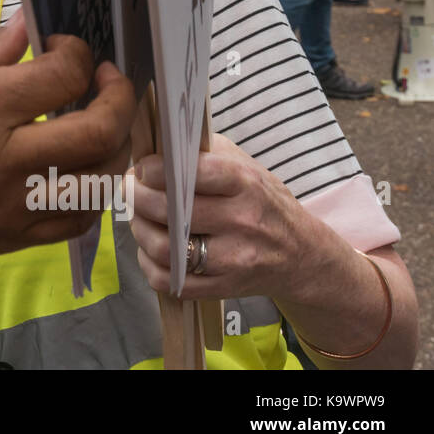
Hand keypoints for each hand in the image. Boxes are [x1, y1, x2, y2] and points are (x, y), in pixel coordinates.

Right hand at [0, 18, 136, 368]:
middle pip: (99, 130)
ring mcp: (11, 206)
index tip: (62, 46)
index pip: (62, 75)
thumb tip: (22, 29)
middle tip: (104, 78)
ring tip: (96, 122)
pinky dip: (90, 192)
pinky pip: (75, 221)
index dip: (76, 52)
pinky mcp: (8, 239)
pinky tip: (75, 171)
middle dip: (117, 96)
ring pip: (100, 181)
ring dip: (112, 145)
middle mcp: (4, 162)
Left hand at [127, 132, 308, 298]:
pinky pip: (169, 280)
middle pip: (170, 211)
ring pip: (165, 247)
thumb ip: (205, 153)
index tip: (144, 168)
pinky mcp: (223, 288)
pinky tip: (151, 248)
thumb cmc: (263, 202)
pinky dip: (149, 264)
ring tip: (139, 217)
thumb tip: (157, 145)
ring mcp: (233, 259)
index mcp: (246, 184)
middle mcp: (242, 221)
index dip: (158, 169)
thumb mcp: (247, 166)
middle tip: (131, 190)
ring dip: (139, 229)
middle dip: (137, 197)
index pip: (194, 173)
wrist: (302, 255)